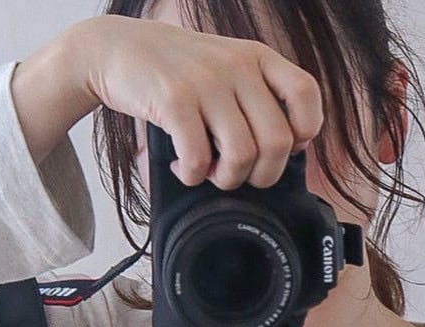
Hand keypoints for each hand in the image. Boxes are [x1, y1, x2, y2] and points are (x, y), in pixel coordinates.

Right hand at [80, 14, 323, 188]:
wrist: (117, 49)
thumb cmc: (176, 71)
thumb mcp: (226, 68)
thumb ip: (256, 97)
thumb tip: (285, 152)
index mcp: (257, 57)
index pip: (307, 95)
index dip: (301, 134)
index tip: (277, 148)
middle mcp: (237, 65)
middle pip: (278, 142)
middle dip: (260, 176)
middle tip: (236, 174)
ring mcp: (206, 81)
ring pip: (242, 156)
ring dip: (225, 180)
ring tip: (206, 172)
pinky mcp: (174, 99)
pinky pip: (199, 158)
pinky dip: (191, 176)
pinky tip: (181, 167)